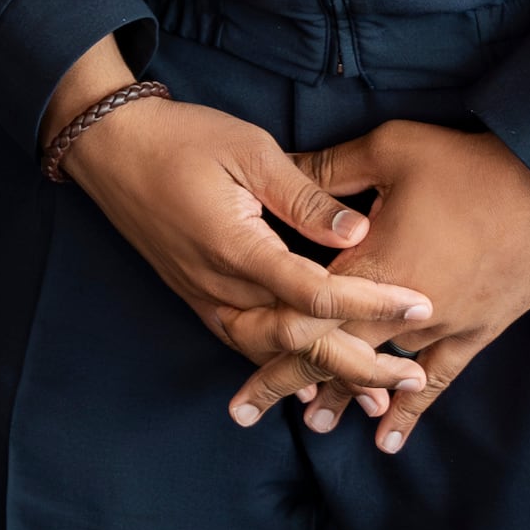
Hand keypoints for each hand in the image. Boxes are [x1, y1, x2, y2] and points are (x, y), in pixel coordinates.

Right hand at [41, 45, 435, 423]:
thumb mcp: (249, 150)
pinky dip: (284, 366)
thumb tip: (359, 230)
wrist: (110, 149)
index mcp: (236, 247)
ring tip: (376, 391)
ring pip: (270, 354)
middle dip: (359, 362)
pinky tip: (314, 380)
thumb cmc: (180, 138)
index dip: (371, 301)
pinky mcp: (197, 298)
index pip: (315, 292)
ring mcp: (204, 297)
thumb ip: (304, 196)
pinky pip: (246, 344)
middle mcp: (219, 286)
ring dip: (324, 375)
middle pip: (297, 342)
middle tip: (412, 373)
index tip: (420, 303)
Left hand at [237, 121, 529, 452]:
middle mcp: (400, 305)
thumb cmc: (469, 163)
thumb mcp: (390, 149)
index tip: (234, 362)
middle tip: (245, 411)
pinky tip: (388, 440)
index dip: (265, 338)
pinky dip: (411, 409)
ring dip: (341, 397)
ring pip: (378, 371)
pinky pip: (437, 379)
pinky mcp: (476, 330)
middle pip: (331, 350)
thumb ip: (332, 170)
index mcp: (372, 258)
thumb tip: (281, 168)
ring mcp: (441, 324)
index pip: (305, 309)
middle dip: (286, 381)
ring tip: (310, 424)